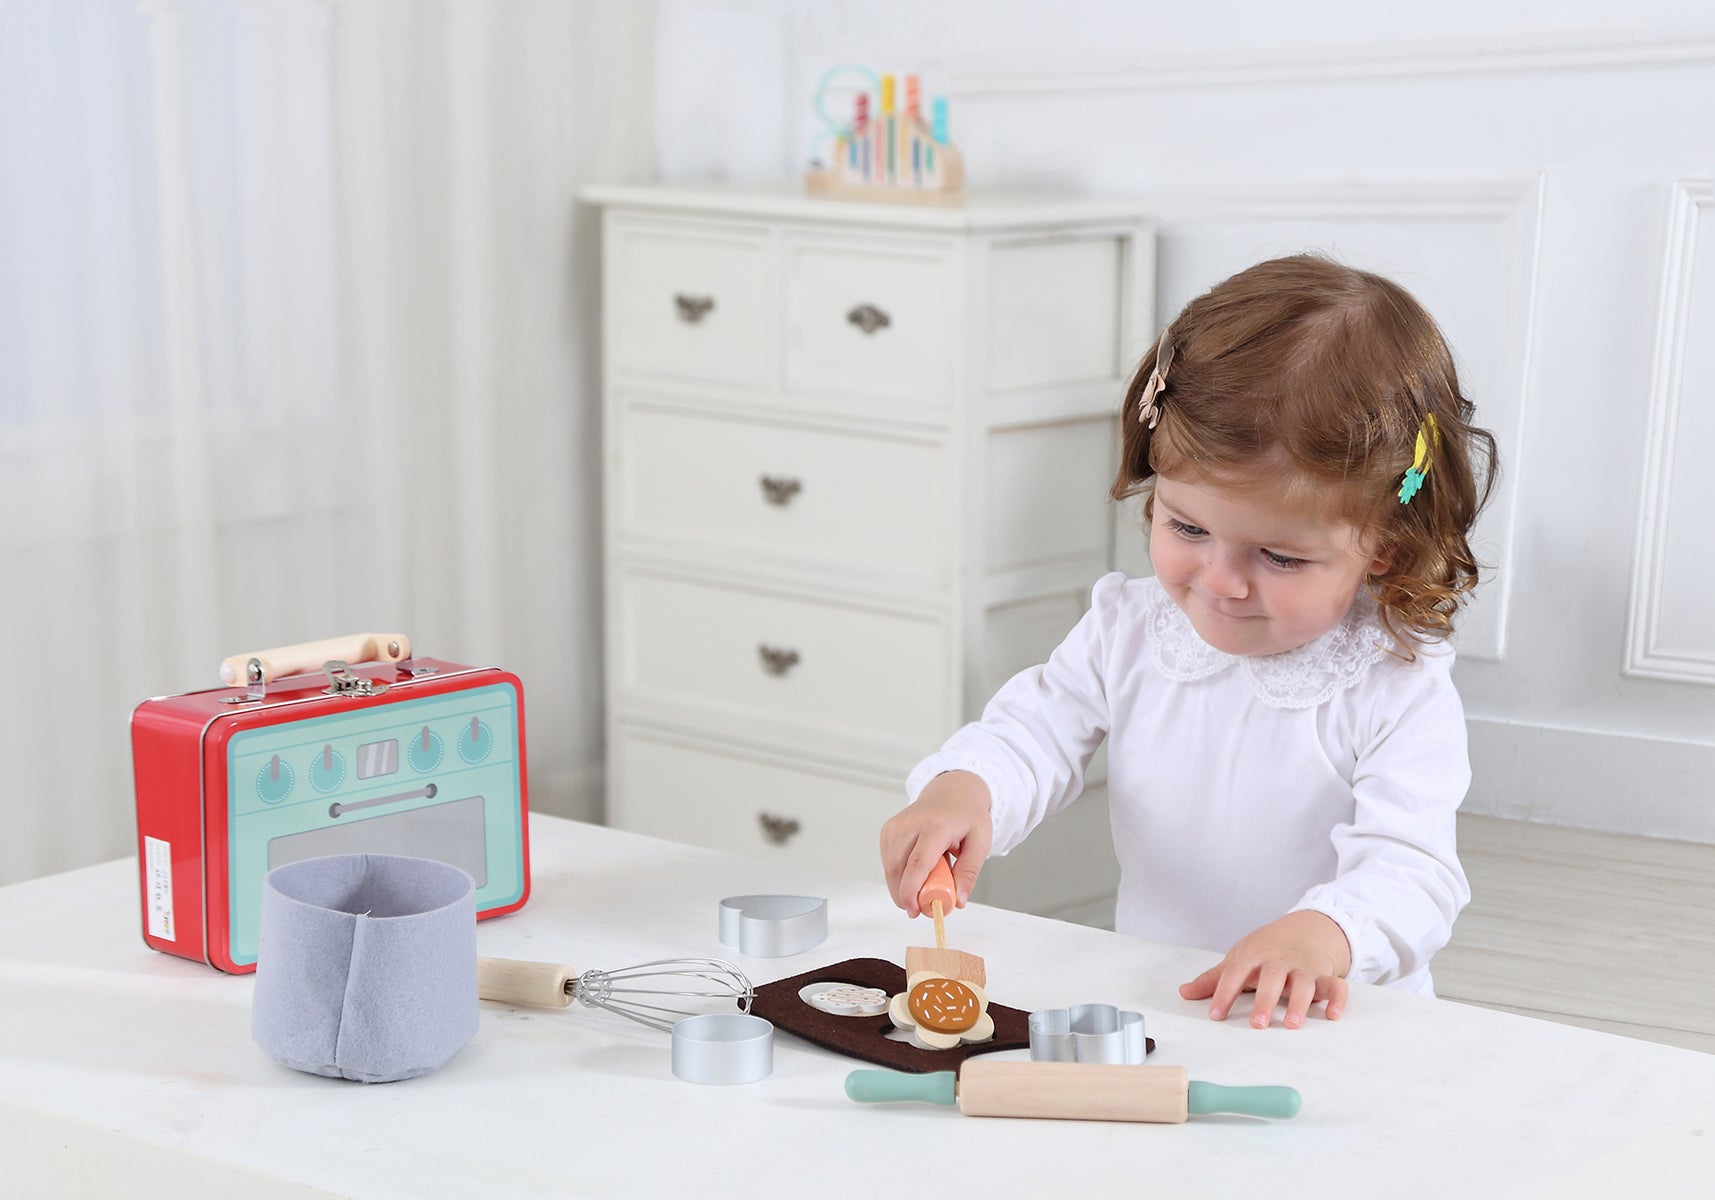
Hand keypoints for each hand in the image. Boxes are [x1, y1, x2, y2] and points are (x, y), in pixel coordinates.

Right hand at [879, 771, 991, 915]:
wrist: (953, 792)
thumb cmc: (967, 817)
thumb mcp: (980, 843)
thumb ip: (969, 873)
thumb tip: (958, 901)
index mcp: (936, 826)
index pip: (918, 863)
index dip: (912, 891)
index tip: (914, 910)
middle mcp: (911, 823)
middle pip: (898, 869)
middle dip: (905, 896)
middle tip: (922, 907)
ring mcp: (896, 826)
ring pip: (890, 868)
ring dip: (903, 886)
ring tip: (927, 879)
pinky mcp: (888, 830)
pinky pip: (888, 862)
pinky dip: (899, 874)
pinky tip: (916, 869)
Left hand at [1179, 910, 1351, 1028]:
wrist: (1304, 928)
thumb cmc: (1265, 948)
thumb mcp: (1238, 958)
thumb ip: (1214, 979)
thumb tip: (1183, 992)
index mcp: (1253, 955)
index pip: (1235, 973)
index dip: (1224, 993)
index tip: (1215, 1015)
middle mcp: (1279, 961)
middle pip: (1272, 978)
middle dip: (1264, 1000)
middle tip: (1256, 1024)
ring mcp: (1303, 967)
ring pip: (1304, 983)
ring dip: (1300, 1003)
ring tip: (1292, 1024)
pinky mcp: (1324, 975)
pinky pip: (1336, 985)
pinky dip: (1338, 999)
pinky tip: (1333, 1015)